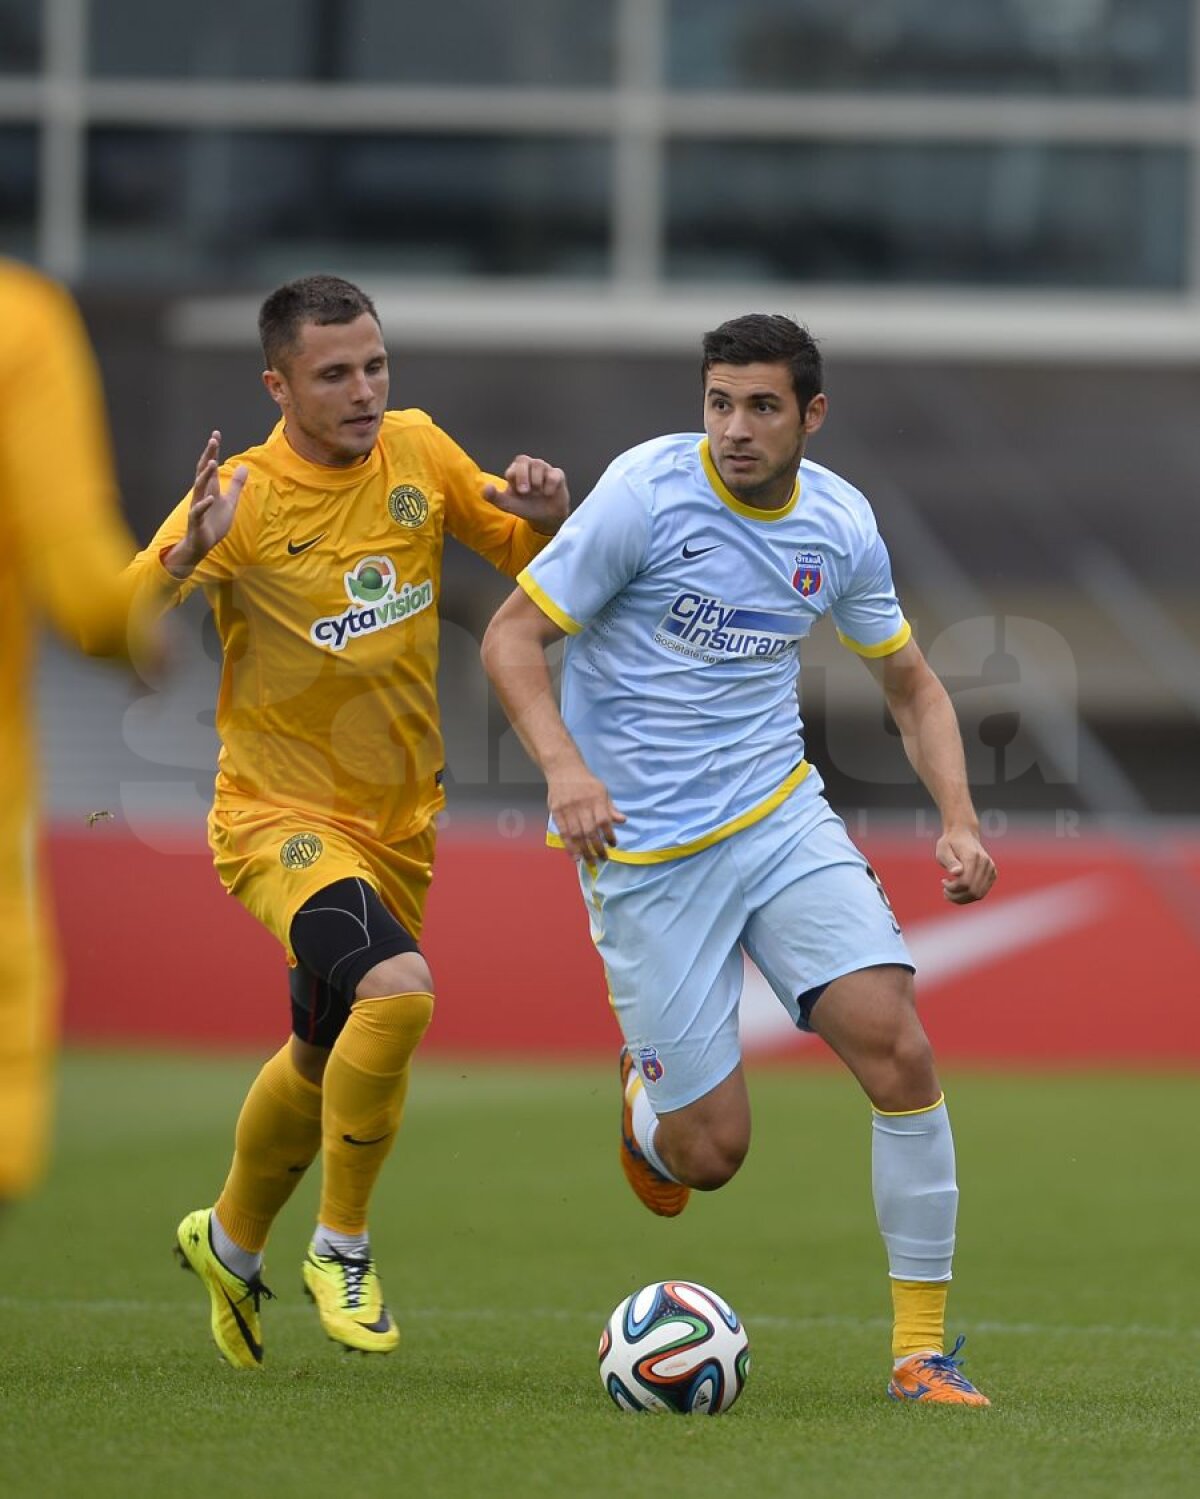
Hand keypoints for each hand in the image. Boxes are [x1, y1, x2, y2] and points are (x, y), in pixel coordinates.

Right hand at [167, 431, 247, 577]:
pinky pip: (198, 510)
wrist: (202, 543)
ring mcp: (197, 506)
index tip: (216, 434)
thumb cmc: (214, 522)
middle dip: (208, 455)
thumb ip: (236, 485)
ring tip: (213, 463)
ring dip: (205, 475)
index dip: (213, 451)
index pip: (210, 466)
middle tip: (213, 440)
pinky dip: (204, 504)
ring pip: (199, 487)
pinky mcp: (196, 520)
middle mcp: (201, 494)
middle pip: (203, 471)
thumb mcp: (230, 502)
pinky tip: (211, 498)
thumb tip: (244, 467)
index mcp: (210, 488)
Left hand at [482, 455, 568, 535]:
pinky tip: (548, 494)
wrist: (545, 517)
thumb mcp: (507, 505)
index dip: (515, 477)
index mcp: (517, 471)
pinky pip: (555, 474)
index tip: (518, 492)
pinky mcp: (558, 475)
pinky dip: (550, 485)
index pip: (514, 466)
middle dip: (523, 476)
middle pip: (524, 460)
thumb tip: (486, 487)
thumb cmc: (525, 507)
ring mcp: (544, 469)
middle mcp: (530, 466)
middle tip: (525, 492)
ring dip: (537, 481)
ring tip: (538, 493)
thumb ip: (493, 497)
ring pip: (539, 464)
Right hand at [547, 766, 625, 862]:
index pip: (604, 820)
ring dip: (583, 851)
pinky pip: (563, 832)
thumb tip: (623, 821)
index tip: (613, 845)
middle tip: (603, 859)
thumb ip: (611, 808)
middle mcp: (581, 805)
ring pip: (576, 834)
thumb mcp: (602, 791)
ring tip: (590, 862)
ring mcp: (567, 809)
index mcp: (596, 799)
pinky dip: (569, 846)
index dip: (609, 834)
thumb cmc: (586, 782)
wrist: (563, 769)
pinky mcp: (556, 812)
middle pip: (589, 831)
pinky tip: (575, 856)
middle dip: (597, 848)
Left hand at [935, 827, 996, 904]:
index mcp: (973, 857)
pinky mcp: (992, 874)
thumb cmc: (950, 843)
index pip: (965, 882)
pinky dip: (969, 896)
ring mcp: (991, 869)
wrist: (964, 835)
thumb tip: (957, 873)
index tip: (943, 882)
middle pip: (973, 891)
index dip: (952, 888)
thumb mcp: (943, 850)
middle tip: (945, 891)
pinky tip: (959, 890)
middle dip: (956, 896)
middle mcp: (985, 863)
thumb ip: (950, 861)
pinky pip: (982, 892)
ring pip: (979, 894)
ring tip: (950, 893)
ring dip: (962, 898)